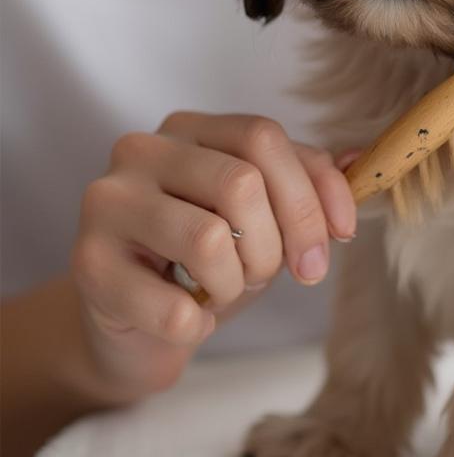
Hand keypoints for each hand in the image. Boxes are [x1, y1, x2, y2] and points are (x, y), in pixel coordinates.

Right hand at [71, 112, 356, 401]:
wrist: (136, 323)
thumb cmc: (206, 259)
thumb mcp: (264, 215)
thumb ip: (306, 183)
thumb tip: (362, 160)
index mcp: (190, 129)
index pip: (264, 136)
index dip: (311, 193)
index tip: (340, 239)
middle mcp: (141, 151)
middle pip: (241, 183)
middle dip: (275, 245)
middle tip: (267, 275)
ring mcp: (106, 204)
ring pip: (208, 240)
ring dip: (234, 284)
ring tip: (220, 291)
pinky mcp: (87, 266)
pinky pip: (173, 308)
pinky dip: (198, 327)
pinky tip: (187, 318)